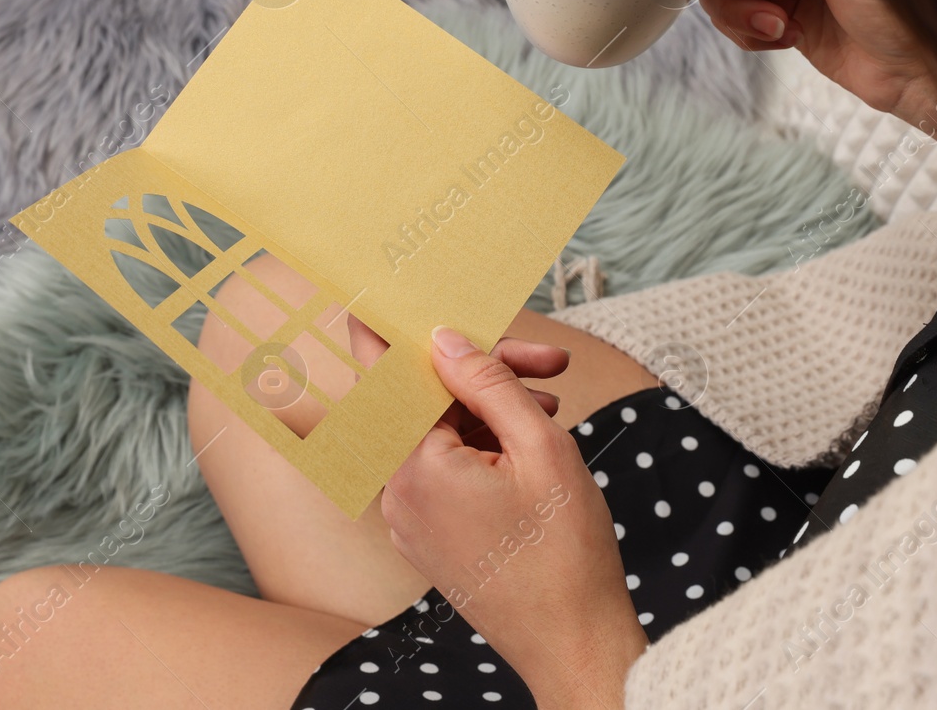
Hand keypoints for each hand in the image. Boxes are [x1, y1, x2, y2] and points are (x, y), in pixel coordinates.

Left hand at [383, 328, 646, 709]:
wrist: (573, 643)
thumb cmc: (564, 551)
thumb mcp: (540, 449)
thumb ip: (490, 385)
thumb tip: (445, 339)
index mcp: (417, 467)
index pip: (385, 379)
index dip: (381, 332)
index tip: (363, 293)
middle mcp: (399, 492)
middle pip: (429, 403)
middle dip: (486, 374)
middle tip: (549, 362)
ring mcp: (411, 518)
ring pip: (441, 435)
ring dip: (491, 410)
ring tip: (555, 404)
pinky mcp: (430, 535)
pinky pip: (444, 470)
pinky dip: (482, 446)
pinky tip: (531, 439)